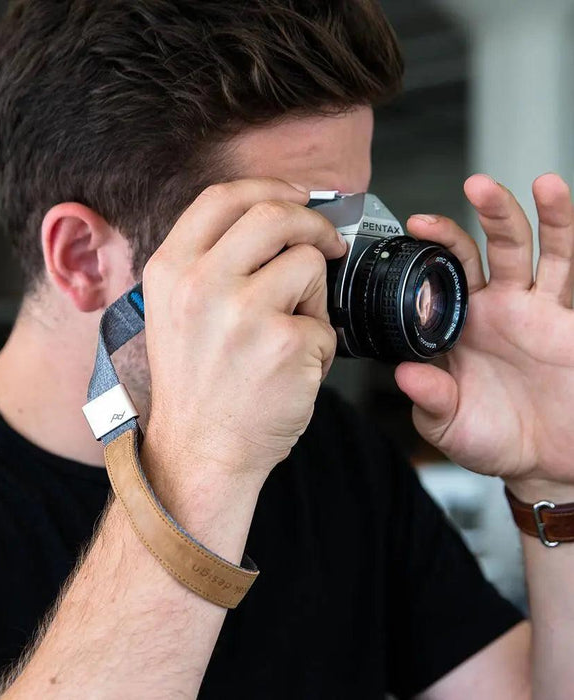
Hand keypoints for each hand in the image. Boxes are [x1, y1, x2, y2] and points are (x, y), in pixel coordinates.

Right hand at [141, 178, 343, 485]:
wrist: (199, 452)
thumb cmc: (194, 385)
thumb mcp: (176, 311)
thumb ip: (210, 263)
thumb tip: (270, 221)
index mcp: (170, 269)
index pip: (223, 196)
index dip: (268, 187)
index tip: (295, 196)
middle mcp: (201, 283)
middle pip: (275, 214)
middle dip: (313, 222)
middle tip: (327, 243)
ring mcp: (243, 312)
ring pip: (309, 263)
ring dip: (315, 294)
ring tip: (294, 332)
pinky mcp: (284, 344)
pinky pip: (325, 323)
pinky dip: (320, 344)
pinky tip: (295, 369)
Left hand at [395, 173, 573, 499]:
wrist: (545, 461)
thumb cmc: (492, 440)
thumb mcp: (450, 426)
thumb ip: (430, 399)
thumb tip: (405, 375)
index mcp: (455, 329)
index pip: (439, 278)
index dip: (432, 250)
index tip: (416, 227)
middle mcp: (491, 311)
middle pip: (483, 250)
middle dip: (478, 216)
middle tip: (471, 186)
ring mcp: (531, 310)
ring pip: (529, 251)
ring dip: (527, 215)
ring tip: (532, 184)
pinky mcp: (566, 319)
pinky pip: (568, 271)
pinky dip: (567, 235)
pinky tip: (560, 201)